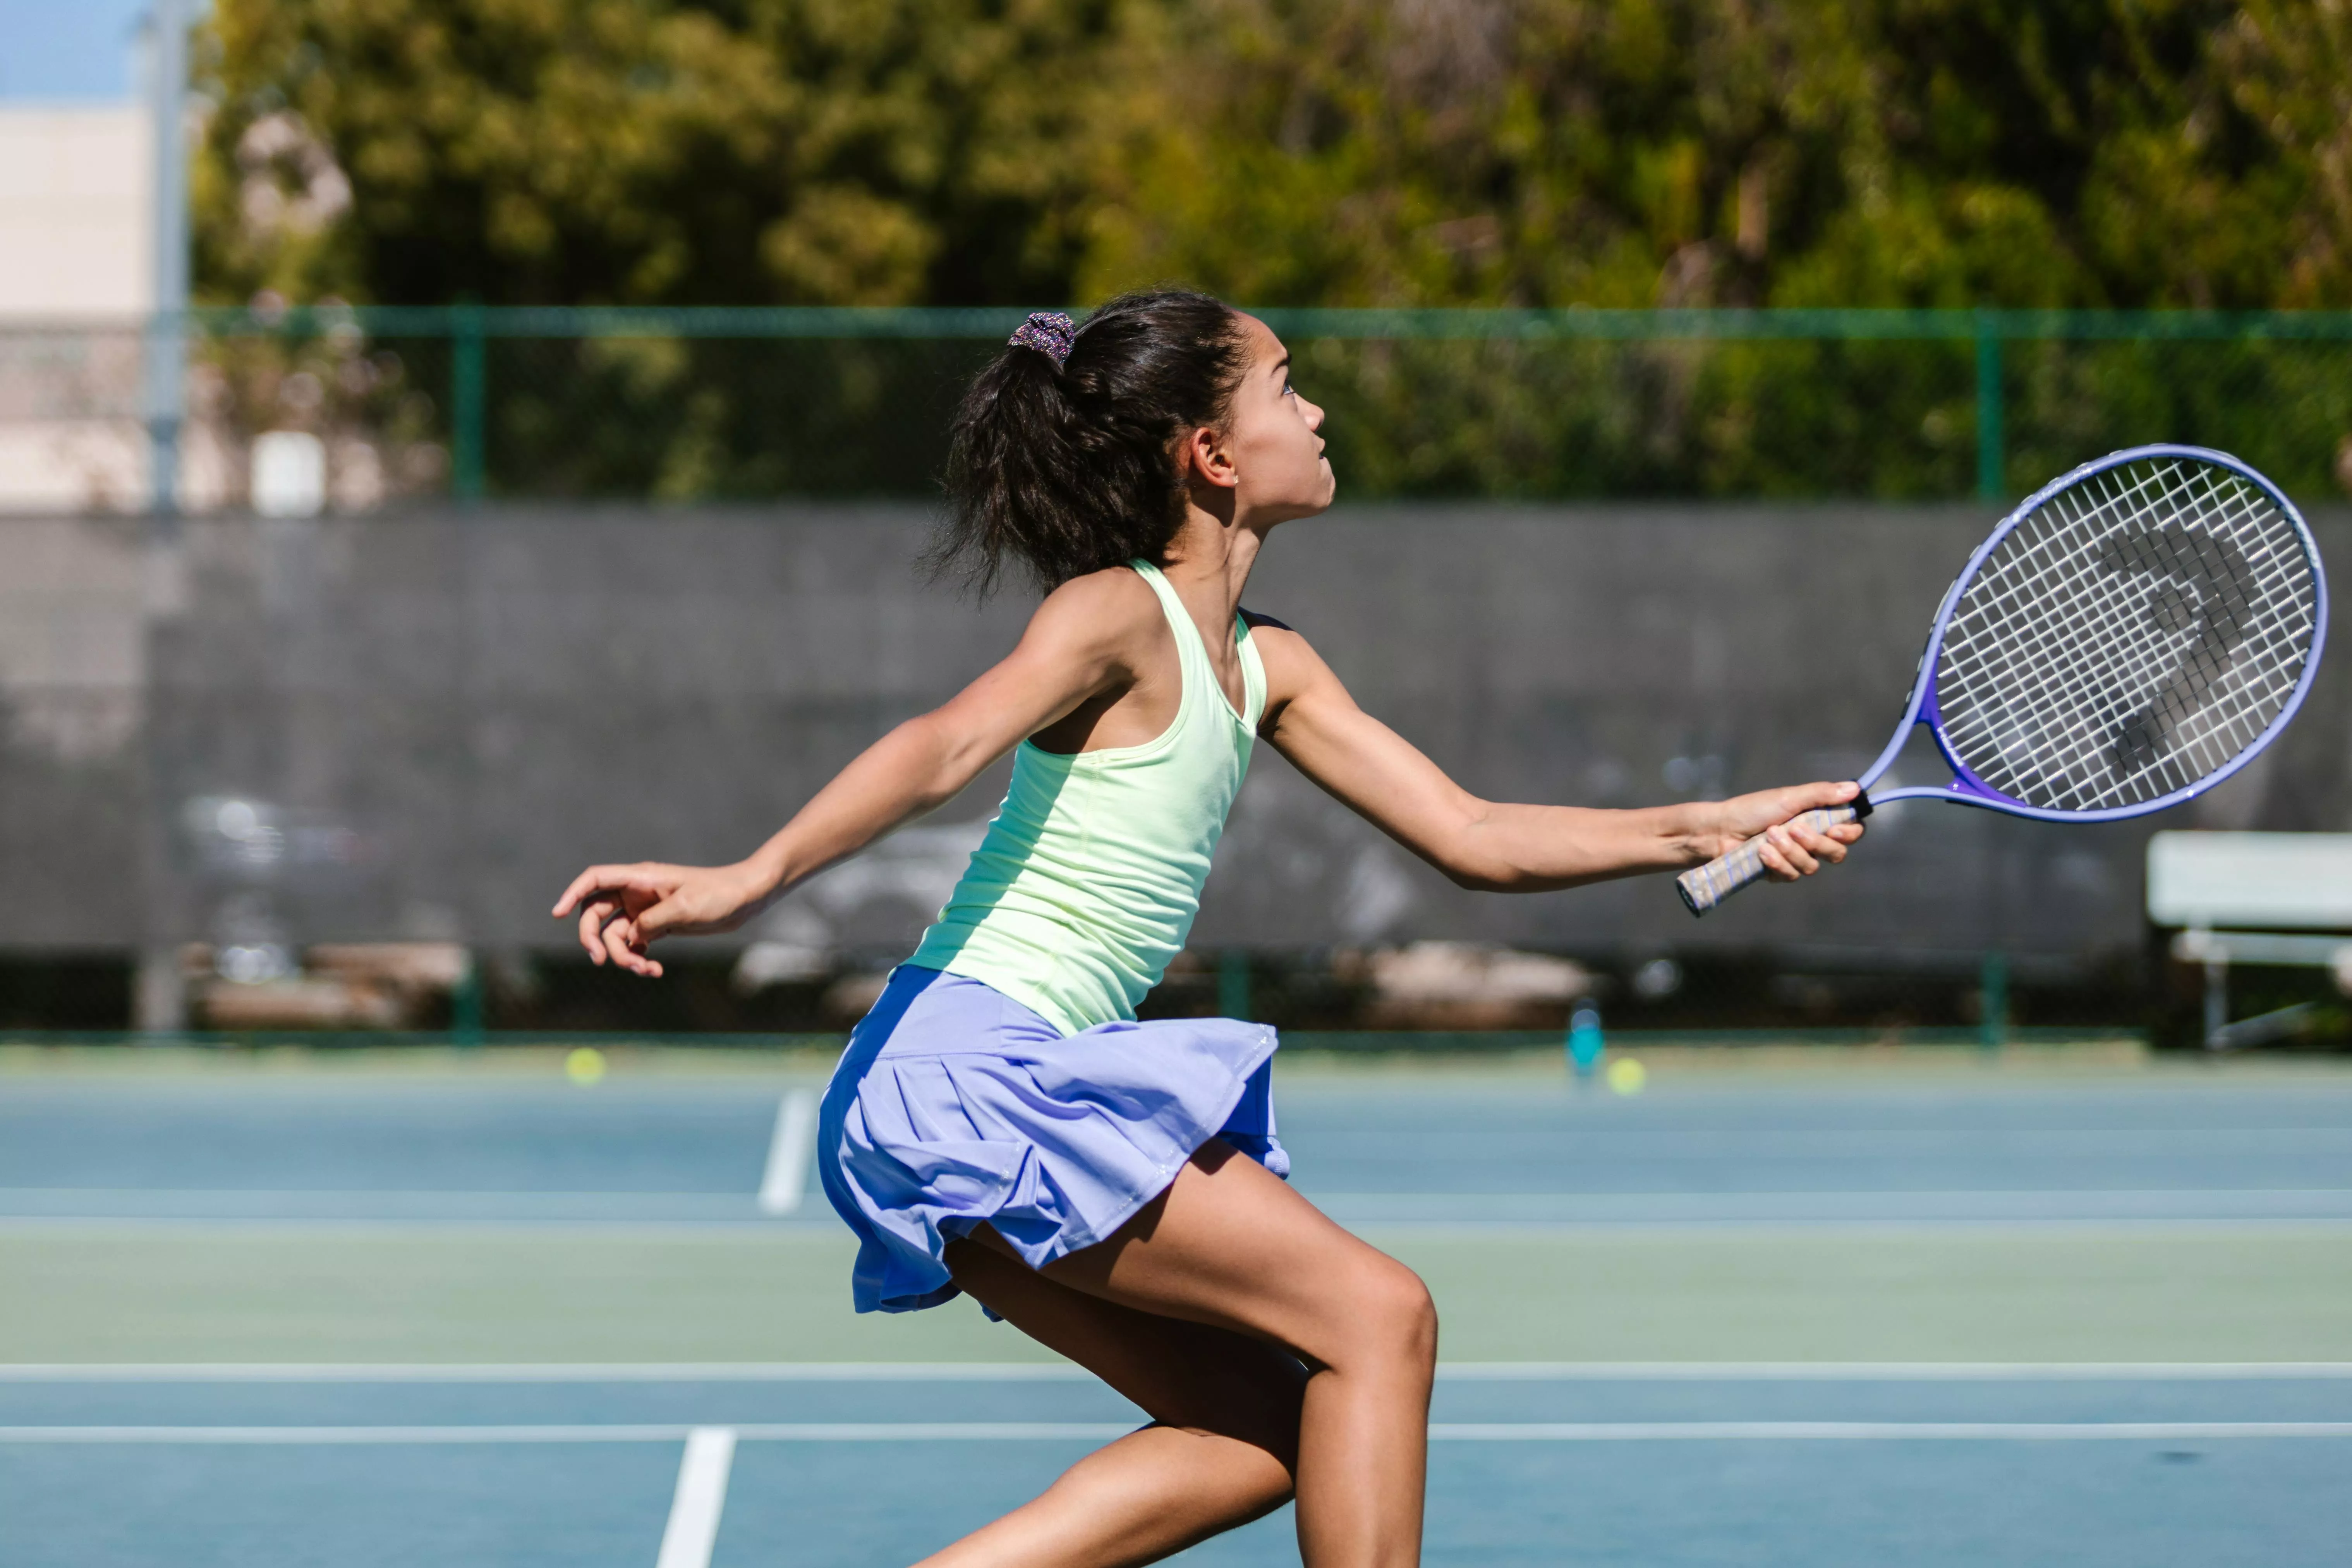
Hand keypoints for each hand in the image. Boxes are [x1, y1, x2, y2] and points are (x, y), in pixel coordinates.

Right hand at [550, 861, 768, 976]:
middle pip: (596, 914)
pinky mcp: (658, 928)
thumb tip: (630, 937)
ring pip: (616, 936)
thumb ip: (652, 921)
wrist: (746, 899)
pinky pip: (635, 946)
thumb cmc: (719, 894)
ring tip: (647, 970)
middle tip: (600, 961)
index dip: (572, 894)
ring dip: (624, 956)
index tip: (557, 914)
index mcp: (640, 879)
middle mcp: (637, 894)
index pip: (595, 879)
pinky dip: (639, 960)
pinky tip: (655, 970)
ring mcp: (646, 911)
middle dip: (593, 938)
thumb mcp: (685, 907)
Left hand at [1697, 781, 1865, 881]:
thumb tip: (1856, 788)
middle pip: (1837, 853)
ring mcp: (1797, 858)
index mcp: (1818, 819)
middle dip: (1816, 843)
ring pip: (1812, 866)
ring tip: (1769, 835)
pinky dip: (1777, 862)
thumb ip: (1822, 794)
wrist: (1721, 830)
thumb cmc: (1754, 809)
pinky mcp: (1781, 873)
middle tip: (1794, 829)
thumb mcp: (1789, 797)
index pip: (1851, 831)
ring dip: (1791, 851)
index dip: (1850, 833)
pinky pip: (1792, 875)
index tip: (1836, 830)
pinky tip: (1762, 852)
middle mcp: (1812, 840)